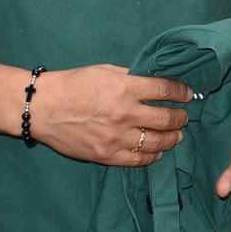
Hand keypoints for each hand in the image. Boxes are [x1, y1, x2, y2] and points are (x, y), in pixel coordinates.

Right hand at [26, 64, 189, 166]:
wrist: (42, 108)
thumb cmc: (73, 84)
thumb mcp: (105, 71)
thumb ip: (131, 77)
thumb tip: (154, 82)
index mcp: (125, 88)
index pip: (166, 91)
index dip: (182, 93)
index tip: (188, 94)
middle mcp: (125, 114)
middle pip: (166, 119)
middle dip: (181, 118)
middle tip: (185, 117)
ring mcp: (116, 138)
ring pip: (157, 142)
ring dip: (172, 139)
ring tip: (177, 135)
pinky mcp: (106, 156)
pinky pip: (138, 160)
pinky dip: (153, 156)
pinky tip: (158, 152)